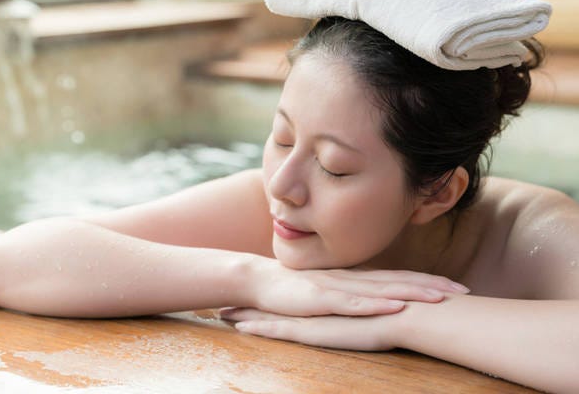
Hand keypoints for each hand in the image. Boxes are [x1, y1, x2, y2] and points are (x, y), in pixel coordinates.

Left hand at [220, 307, 399, 351]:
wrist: (406, 313)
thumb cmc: (401, 313)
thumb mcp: (381, 310)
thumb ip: (373, 309)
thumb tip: (381, 311)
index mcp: (331, 300)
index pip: (299, 298)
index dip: (277, 297)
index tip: (258, 297)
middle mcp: (317, 305)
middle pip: (278, 303)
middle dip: (251, 303)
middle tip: (226, 305)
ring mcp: (314, 316)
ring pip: (272, 315)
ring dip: (247, 315)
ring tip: (221, 314)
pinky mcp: (315, 330)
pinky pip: (281, 331)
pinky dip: (260, 329)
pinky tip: (241, 329)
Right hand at [244, 260, 468, 316]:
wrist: (258, 282)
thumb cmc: (293, 291)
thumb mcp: (328, 294)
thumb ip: (352, 296)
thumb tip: (379, 304)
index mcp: (355, 278)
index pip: (398, 277)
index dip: (428, 280)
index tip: (458, 287)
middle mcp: (351, 278)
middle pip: (398, 280)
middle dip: (432, 285)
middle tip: (464, 291)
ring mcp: (337, 286)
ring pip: (381, 289)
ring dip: (412, 292)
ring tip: (441, 298)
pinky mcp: (320, 298)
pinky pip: (352, 302)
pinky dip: (375, 304)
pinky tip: (395, 306)